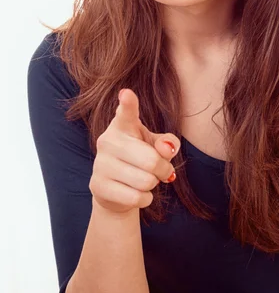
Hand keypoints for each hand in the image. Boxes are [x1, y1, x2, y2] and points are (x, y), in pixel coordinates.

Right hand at [90, 88, 179, 214]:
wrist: (115, 190)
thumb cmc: (140, 159)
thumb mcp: (156, 146)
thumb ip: (166, 143)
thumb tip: (167, 149)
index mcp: (123, 126)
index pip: (127, 113)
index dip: (128, 104)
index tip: (127, 94)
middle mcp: (108, 141)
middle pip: (151, 160)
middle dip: (164, 169)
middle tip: (163, 171)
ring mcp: (100, 164)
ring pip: (145, 181)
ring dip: (154, 184)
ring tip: (147, 180)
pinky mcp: (97, 186)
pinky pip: (136, 197)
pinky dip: (145, 198)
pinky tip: (138, 193)